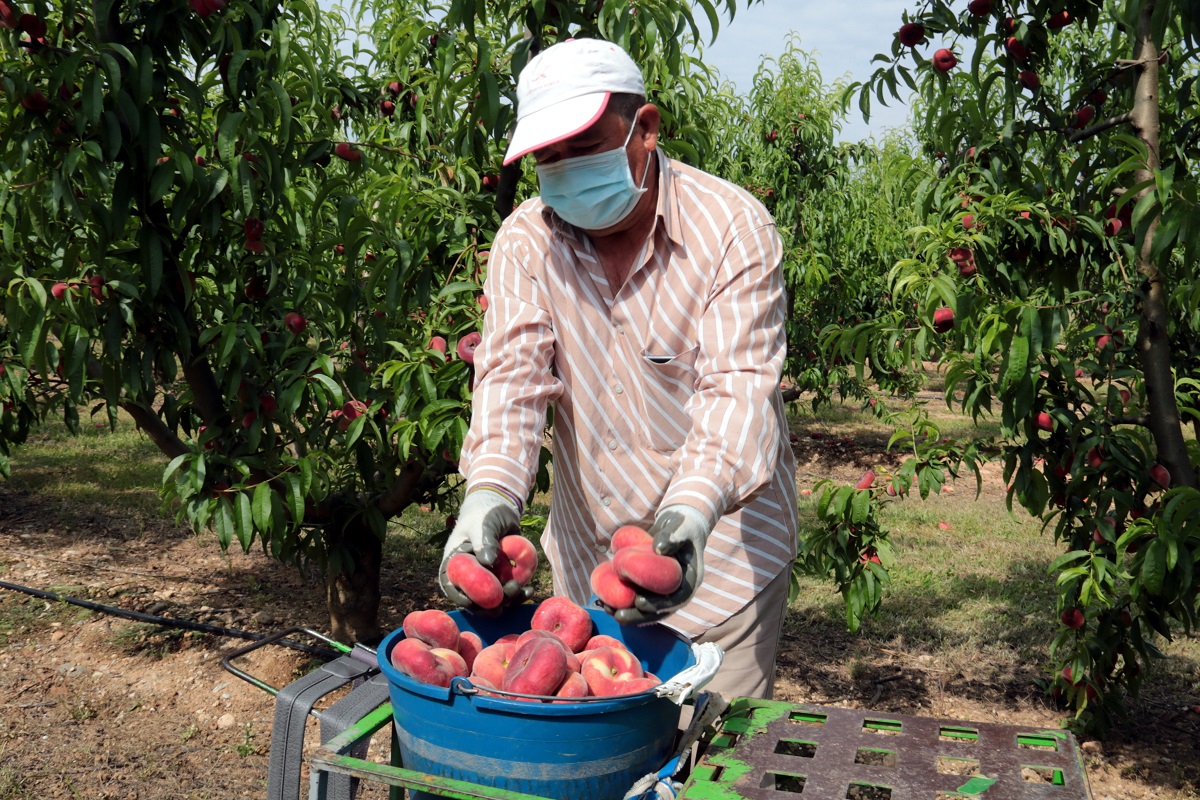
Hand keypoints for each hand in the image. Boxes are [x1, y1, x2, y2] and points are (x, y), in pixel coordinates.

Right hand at [438, 489, 519, 609]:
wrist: (500, 509)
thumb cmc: (484, 514)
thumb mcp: (483, 525)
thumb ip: (484, 542)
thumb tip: (488, 563)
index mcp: (453, 564)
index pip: (453, 588)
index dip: (466, 600)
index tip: (485, 603)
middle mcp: (467, 575)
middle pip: (475, 598)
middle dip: (494, 603)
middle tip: (512, 592)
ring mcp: (485, 578)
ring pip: (494, 598)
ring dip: (509, 599)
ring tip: (524, 590)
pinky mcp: (500, 577)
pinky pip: (507, 591)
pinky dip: (519, 593)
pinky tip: (530, 589)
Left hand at [611, 505, 711, 623]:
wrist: (678, 525)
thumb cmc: (682, 525)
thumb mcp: (681, 527)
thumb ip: (673, 536)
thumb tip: (659, 549)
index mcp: (690, 580)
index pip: (677, 599)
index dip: (659, 605)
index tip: (639, 602)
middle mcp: (678, 590)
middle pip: (660, 610)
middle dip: (639, 616)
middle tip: (619, 616)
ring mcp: (664, 590)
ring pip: (647, 607)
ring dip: (629, 612)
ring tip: (608, 611)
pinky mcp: (651, 586)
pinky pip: (638, 596)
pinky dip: (623, 600)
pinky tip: (606, 601)